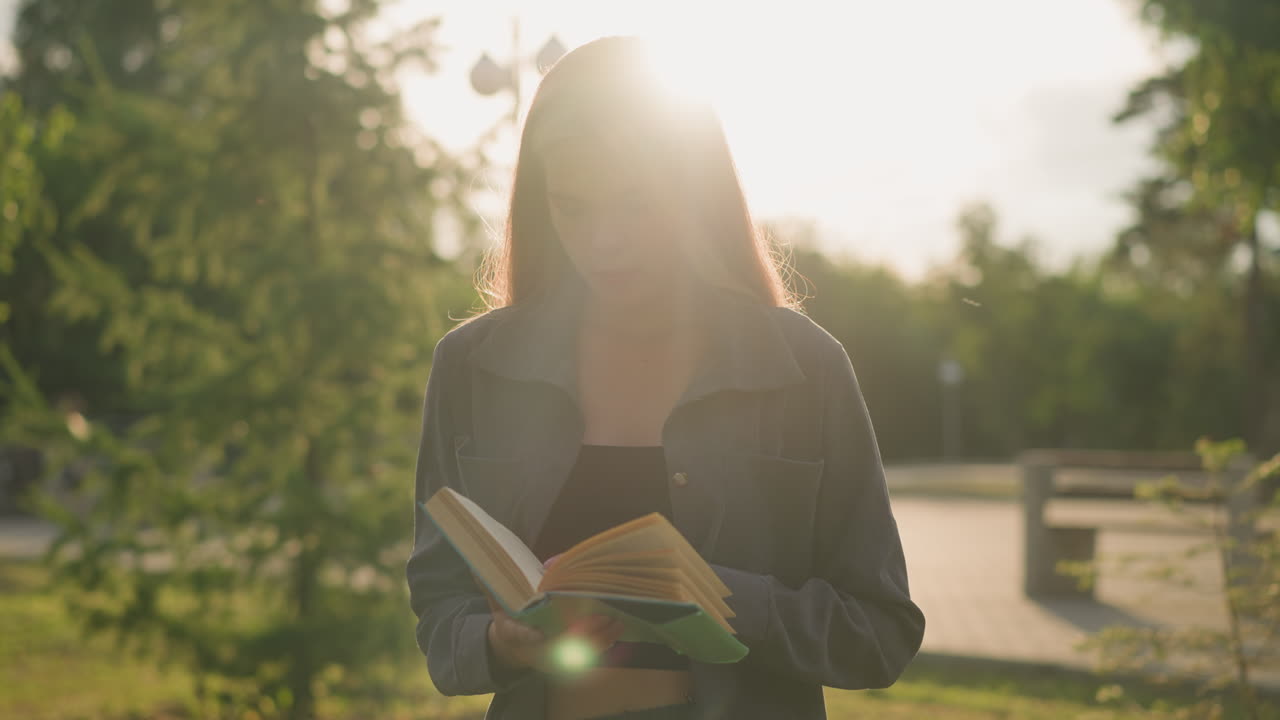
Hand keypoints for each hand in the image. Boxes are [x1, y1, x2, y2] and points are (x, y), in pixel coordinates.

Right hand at [483, 553, 623, 672]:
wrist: (513, 649)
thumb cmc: (509, 620)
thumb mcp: (497, 603)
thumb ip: (491, 586)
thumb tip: (476, 565)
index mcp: (514, 633)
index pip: (520, 635)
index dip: (528, 636)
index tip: (538, 633)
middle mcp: (534, 649)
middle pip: (558, 646)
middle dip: (580, 634)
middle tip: (601, 618)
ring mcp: (552, 658)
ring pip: (578, 653)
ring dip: (599, 640)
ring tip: (616, 622)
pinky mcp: (568, 660)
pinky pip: (587, 654)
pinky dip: (603, 644)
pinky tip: (617, 630)